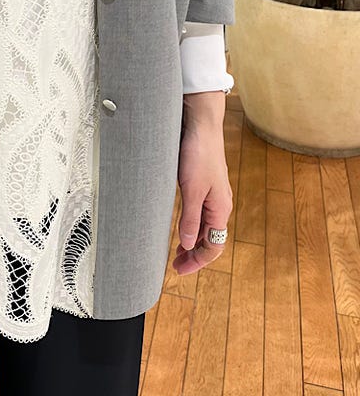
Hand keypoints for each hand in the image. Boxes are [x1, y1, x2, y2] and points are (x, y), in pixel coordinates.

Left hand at [172, 106, 231, 275]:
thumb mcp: (191, 190)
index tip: (179, 270)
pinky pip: (199, 213)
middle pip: (210, 239)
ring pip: (204, 227)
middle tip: (175, 265)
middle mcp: (219, 204)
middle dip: (194, 255)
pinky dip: (190, 225)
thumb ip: (190, 218)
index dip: (198, 261)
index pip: (214, 246)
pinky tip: (179, 227)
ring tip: (176, 252)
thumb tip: (189, 245)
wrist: (201, 126)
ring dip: (191, 241)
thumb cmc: (198, 155)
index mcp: (220, 209)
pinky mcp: (203, 185)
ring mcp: (212, 194)